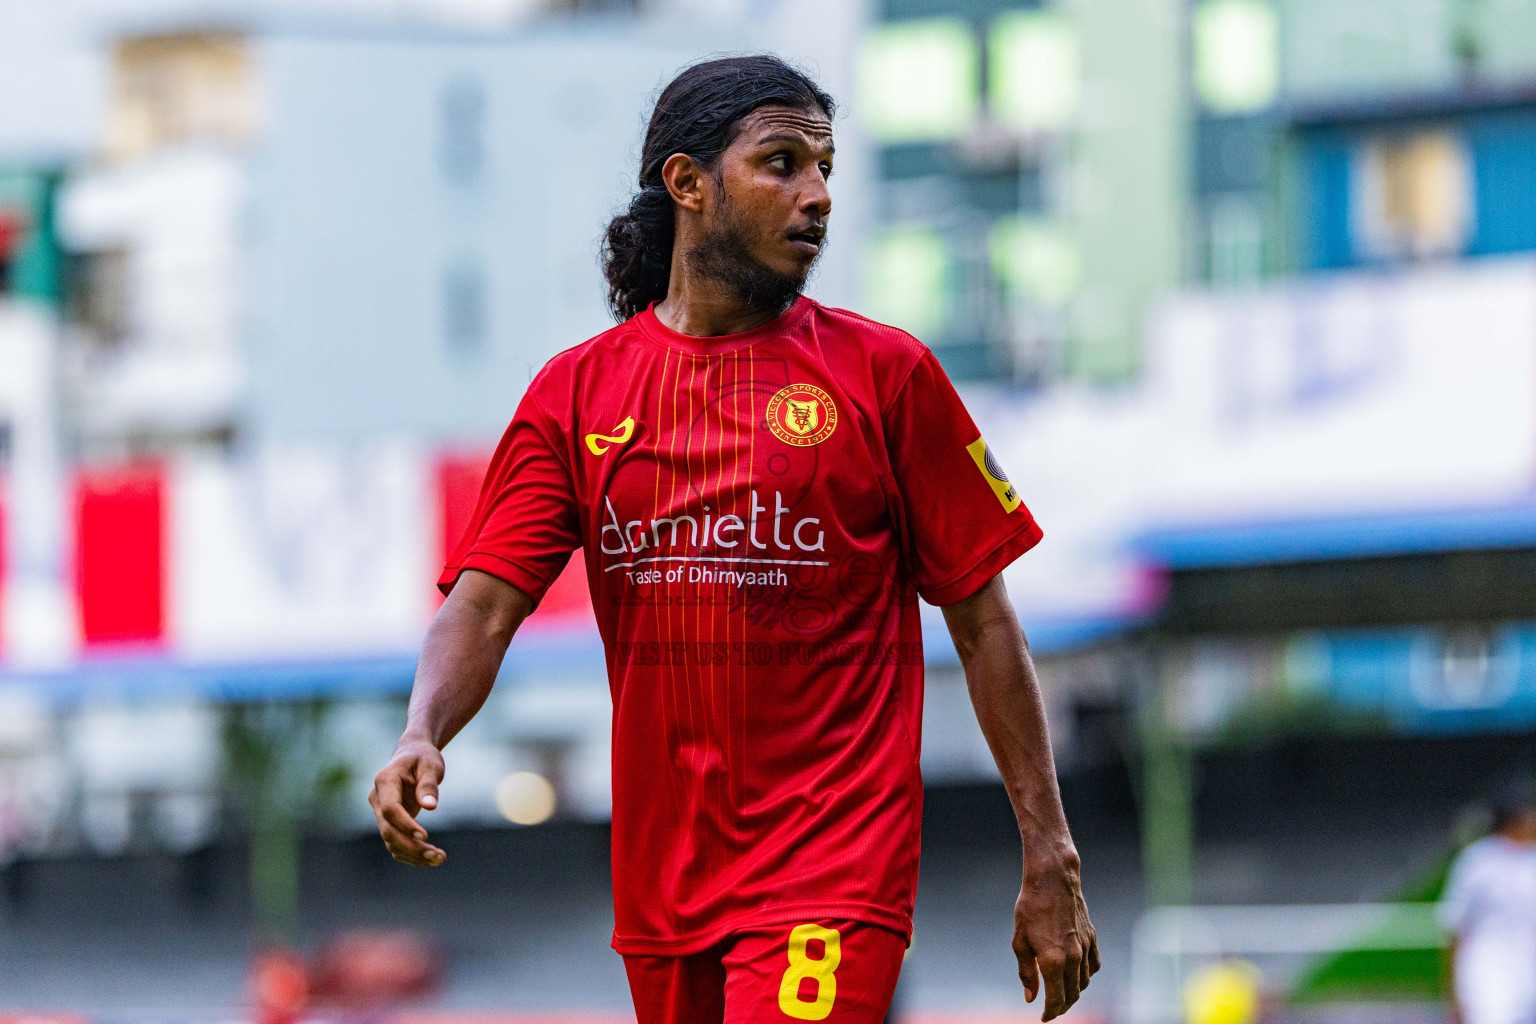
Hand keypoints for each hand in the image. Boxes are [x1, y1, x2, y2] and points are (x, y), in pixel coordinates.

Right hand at [369, 737, 446, 865]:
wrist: (413, 755)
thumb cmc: (423, 758)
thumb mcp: (431, 765)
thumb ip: (429, 785)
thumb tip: (430, 807)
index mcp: (385, 781)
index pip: (390, 809)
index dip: (405, 824)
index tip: (425, 835)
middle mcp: (377, 799)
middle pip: (388, 830)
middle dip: (411, 846)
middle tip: (437, 855)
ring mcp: (380, 813)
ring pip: (390, 841)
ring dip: (413, 854)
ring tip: (439, 859)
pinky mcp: (389, 822)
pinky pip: (395, 843)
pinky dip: (411, 854)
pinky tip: (431, 858)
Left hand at [1013, 846, 1099, 1020]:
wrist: (1052, 880)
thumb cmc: (1031, 908)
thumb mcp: (1020, 941)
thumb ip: (1027, 973)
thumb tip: (1031, 998)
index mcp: (1053, 961)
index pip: (1056, 1000)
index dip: (1050, 1013)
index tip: (1043, 1018)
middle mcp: (1073, 958)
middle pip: (1073, 995)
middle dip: (1062, 1007)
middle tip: (1051, 1009)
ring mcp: (1085, 948)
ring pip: (1085, 983)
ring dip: (1074, 993)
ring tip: (1062, 994)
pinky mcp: (1092, 938)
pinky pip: (1094, 966)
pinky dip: (1086, 976)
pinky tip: (1077, 974)